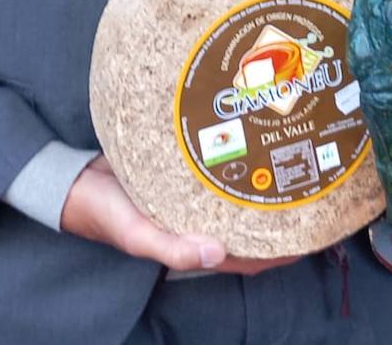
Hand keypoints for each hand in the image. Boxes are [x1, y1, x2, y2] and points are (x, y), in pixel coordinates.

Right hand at [60, 157, 298, 275]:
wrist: (74, 180)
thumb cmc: (105, 213)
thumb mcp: (136, 234)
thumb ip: (172, 247)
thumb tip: (217, 254)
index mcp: (195, 244)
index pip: (252, 255)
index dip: (285, 250)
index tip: (316, 229)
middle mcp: (201, 220)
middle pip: (253, 222)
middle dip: (283, 210)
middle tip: (315, 180)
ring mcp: (194, 196)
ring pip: (239, 194)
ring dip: (263, 182)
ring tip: (294, 154)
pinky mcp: (185, 170)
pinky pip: (219, 169)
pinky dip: (238, 160)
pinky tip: (254, 137)